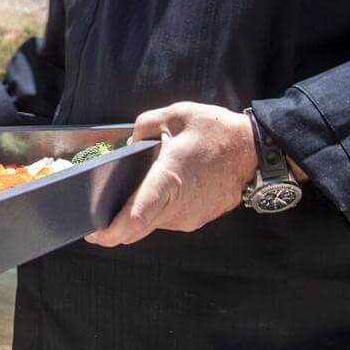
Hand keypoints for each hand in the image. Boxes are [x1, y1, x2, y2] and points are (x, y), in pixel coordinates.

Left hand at [86, 102, 258, 247]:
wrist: (256, 151)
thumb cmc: (217, 131)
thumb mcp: (177, 115)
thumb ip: (145, 125)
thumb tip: (131, 141)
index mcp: (168, 181)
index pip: (135, 217)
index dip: (110, 231)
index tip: (92, 234)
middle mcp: (177, 207)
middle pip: (136, 228)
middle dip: (113, 227)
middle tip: (95, 218)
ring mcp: (188, 218)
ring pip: (151, 224)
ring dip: (138, 214)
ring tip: (131, 192)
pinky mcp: (196, 220)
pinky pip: (167, 219)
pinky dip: (156, 210)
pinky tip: (156, 191)